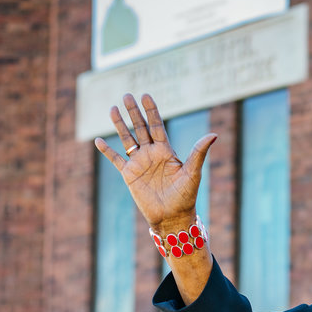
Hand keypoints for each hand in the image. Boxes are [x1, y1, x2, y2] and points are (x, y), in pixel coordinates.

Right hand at [95, 93, 215, 227]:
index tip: (146, 95)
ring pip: (127, 139)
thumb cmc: (186, 196)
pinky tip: (98, 140)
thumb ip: (199, 152)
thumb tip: (214, 134)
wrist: (172, 217)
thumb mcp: (193, 173)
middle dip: (134, 112)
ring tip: (113, 108)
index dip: (151, 110)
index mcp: (166, 150)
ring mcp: (139, 163)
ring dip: (120, 125)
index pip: (157, 125)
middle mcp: (152, 153)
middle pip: (140, 128)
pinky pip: (116, 160)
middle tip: (127, 95)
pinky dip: (107, 151)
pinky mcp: (129, 175)